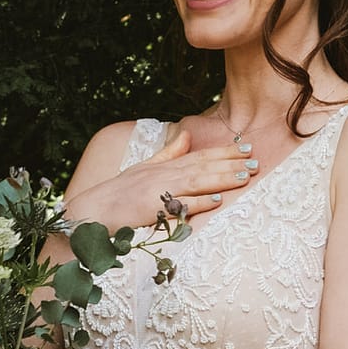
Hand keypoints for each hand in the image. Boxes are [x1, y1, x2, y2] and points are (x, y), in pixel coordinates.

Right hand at [64, 124, 255, 232]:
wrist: (91, 212)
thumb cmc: (117, 194)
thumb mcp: (143, 168)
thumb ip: (167, 154)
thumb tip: (186, 136)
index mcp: (163, 167)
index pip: (198, 155)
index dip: (224, 151)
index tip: (246, 147)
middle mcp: (163, 176)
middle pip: (202, 166)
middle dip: (231, 162)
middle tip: (256, 160)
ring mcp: (157, 192)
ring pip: (196, 182)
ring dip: (222, 178)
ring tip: (245, 176)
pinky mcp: (151, 211)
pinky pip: (178, 206)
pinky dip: (197, 203)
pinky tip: (216, 200)